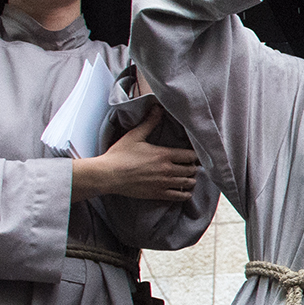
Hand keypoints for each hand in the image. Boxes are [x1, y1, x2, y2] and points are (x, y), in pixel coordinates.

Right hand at [73, 106, 201, 201]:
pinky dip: (185, 194)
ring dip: (191, 180)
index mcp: (164, 154)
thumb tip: (157, 108)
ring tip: (187, 177)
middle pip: (192, 170)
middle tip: (190, 166)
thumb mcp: (134, 135)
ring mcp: (164, 183)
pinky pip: (180, 197)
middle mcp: (167, 169)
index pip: (191, 155)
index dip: (195, 155)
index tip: (192, 155)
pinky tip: (184, 191)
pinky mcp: (158, 194)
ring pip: (189, 183)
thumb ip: (149, 122)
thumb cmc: (119, 155)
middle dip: (193, 167)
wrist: (108, 175)